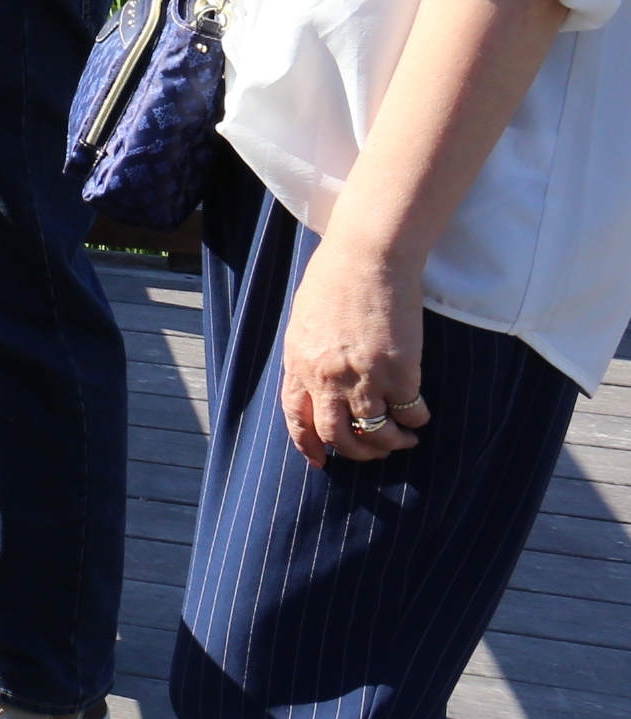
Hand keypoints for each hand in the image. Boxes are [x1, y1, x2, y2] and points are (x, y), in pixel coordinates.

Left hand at [277, 238, 429, 466]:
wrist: (367, 258)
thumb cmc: (335, 281)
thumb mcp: (304, 324)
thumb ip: (308, 358)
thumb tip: (316, 386)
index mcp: (298, 364)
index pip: (297, 418)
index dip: (309, 445)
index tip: (322, 461)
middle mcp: (327, 378)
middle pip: (337, 435)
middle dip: (357, 452)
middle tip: (374, 451)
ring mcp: (364, 378)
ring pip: (376, 432)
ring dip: (391, 443)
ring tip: (404, 439)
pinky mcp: (399, 372)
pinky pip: (410, 411)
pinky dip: (417, 420)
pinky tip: (420, 414)